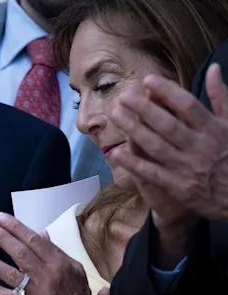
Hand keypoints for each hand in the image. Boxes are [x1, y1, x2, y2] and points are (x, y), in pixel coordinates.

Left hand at [0, 213, 115, 294]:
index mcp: (61, 263)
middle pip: (21, 253)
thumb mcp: (74, 270)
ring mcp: (40, 294)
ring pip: (12, 274)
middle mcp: (50, 276)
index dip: (17, 228)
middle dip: (2, 238)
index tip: (2, 218)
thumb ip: (55, 252)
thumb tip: (41, 234)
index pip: (35, 240)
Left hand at [108, 65, 227, 224]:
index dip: (167, 91)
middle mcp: (199, 146)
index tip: (148, 80)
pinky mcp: (178, 186)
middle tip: (123, 96)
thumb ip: (220, 97)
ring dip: (133, 130)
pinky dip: (134, 163)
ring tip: (115, 115)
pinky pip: (151, 173)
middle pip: (167, 124)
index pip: (187, 105)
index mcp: (213, 129)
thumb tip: (213, 68)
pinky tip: (116, 152)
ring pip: (156, 146)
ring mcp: (187, 167)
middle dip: (144, 109)